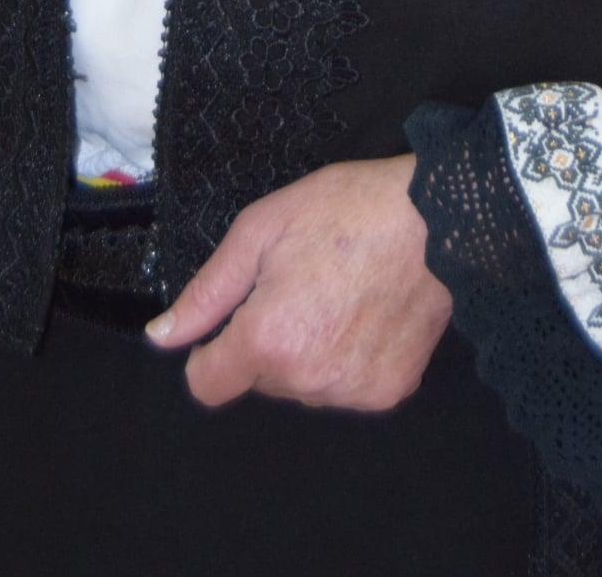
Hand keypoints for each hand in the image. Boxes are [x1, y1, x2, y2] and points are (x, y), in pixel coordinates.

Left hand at [145, 153, 453, 412]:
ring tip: (339, 294)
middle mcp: (307, 379)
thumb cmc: (349, 209)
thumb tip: (161, 337)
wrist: (440, 217)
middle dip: (267, 340)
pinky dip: (348, 358)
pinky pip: (346, 386)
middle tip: (302, 284)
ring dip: (308, 352)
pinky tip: (367, 313)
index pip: (207, 385)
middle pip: (259, 380)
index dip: (212, 351)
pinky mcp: (389, 391)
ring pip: (303, 384)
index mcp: (268, 339)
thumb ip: (207, 292)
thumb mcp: (262, 229)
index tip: (237, 317)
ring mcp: (352, 391)